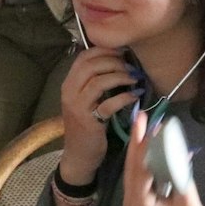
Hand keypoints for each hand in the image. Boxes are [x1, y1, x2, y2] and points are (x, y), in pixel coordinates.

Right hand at [60, 46, 137, 181]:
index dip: (104, 50)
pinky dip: (125, 97)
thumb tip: (118, 61)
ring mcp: (78, 107)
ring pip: (99, 82)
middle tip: (130, 66)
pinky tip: (135, 95)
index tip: (122, 51)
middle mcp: (69, 92)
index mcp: (68, 84)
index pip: (83, 57)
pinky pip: (109, 104)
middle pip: (91, 66)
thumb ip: (94, 82)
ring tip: (135, 78)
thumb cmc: (86, 125)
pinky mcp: (90, 122)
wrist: (79, 155)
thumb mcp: (85, 100)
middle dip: (114, 61)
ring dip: (120, 76)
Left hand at [119, 111, 204, 205]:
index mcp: (139, 203)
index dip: (143, 143)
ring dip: (140, 150)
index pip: (138, 167)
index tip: (145, 123)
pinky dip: (145, 163)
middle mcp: (130, 203)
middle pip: (131, 166)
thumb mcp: (186, 197)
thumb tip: (174, 148)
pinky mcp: (139, 205)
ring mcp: (132, 205)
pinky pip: (139, 178)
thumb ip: (178, 172)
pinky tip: (149, 148)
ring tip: (144, 127)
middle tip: (141, 118)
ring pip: (133, 171)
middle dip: (137, 141)